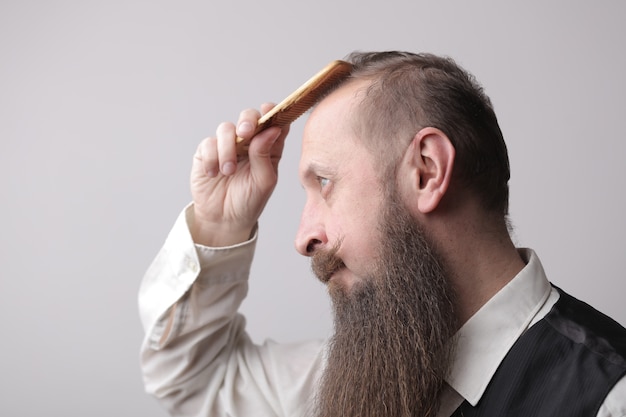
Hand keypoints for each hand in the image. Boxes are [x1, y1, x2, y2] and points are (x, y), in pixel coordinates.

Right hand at [190, 103, 288, 246]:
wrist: (223, 219)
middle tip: (245, 133)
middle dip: (247, 120)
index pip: (274, 122)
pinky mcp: (207, 152)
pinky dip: (211, 158)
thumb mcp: (263, 181)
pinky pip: (208, 143)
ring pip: (226, 128)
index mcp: (268, 147)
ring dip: (227, 149)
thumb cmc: (249, 201)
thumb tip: (272, 130)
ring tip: (229, 171)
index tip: (270, 111)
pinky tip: (213, 174)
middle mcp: (249, 142)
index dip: (274, 112)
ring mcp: (228, 145)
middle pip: (249, 116)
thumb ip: (266, 155)